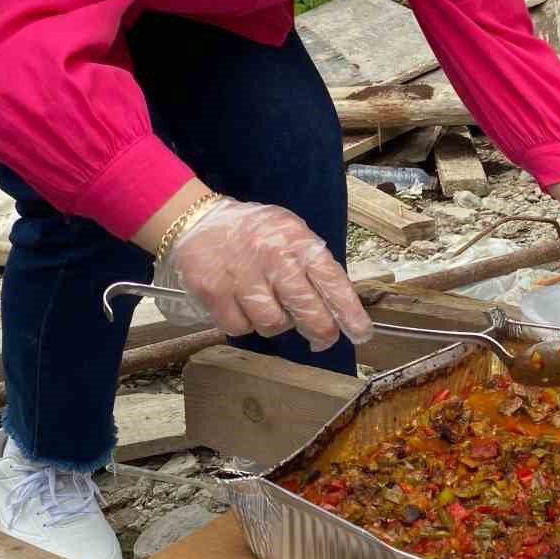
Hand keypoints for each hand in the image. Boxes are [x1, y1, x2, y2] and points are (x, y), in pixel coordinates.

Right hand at [156, 199, 373, 349]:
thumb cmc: (255, 233)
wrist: (198, 221)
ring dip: (277, 324)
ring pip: (274, 325)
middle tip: (323, 338)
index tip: (361, 333)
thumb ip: (313, 265)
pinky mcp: (214, 292)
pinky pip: (241, 328)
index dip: (349, 312)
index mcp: (297, 242)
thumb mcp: (291, 233)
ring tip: (271, 306)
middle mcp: (273, 259)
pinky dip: (245, 324)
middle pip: (308, 311)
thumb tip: (338, 307)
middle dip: (321, 331)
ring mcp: (242, 277)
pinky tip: (243, 306)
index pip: (332, 281)